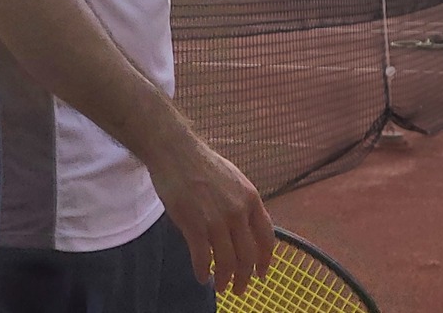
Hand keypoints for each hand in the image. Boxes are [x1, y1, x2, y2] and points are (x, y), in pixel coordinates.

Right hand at [144, 134, 273, 295]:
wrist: (176, 152)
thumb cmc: (202, 165)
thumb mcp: (235, 181)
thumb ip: (243, 204)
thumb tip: (247, 229)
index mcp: (251, 200)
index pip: (266, 238)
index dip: (265, 260)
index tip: (261, 274)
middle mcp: (238, 212)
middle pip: (247, 256)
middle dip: (244, 277)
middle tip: (239, 289)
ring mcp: (216, 220)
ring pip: (226, 261)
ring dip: (224, 279)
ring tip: (221, 286)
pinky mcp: (194, 225)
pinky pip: (202, 257)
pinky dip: (202, 271)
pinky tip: (201, 276)